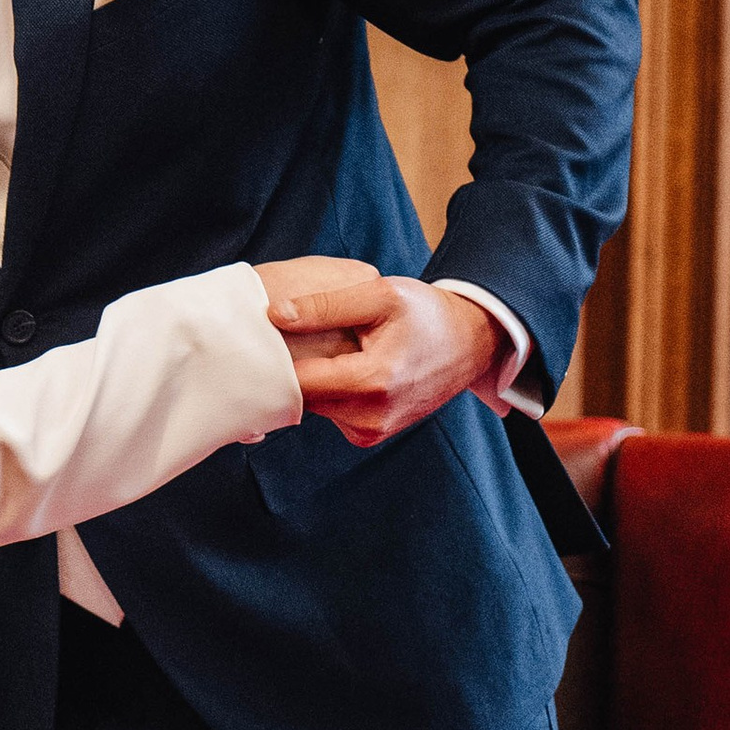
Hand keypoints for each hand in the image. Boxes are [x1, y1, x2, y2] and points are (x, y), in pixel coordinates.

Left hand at [254, 256, 506, 450]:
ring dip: (309, 381)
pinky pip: (330, 414)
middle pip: (302, 397)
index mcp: (372, 381)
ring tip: (316, 350)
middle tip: (284, 339)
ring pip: (313, 407)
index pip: (298, 380)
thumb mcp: (379, 294)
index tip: (262, 339)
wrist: (466, 344)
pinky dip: (326, 393)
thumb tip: (275, 314)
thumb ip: (325, 305)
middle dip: (289, 370)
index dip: (274, 359)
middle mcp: (371, 416)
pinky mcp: (370, 436)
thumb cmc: (425, 313)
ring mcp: (371, 431)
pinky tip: (335, 368)